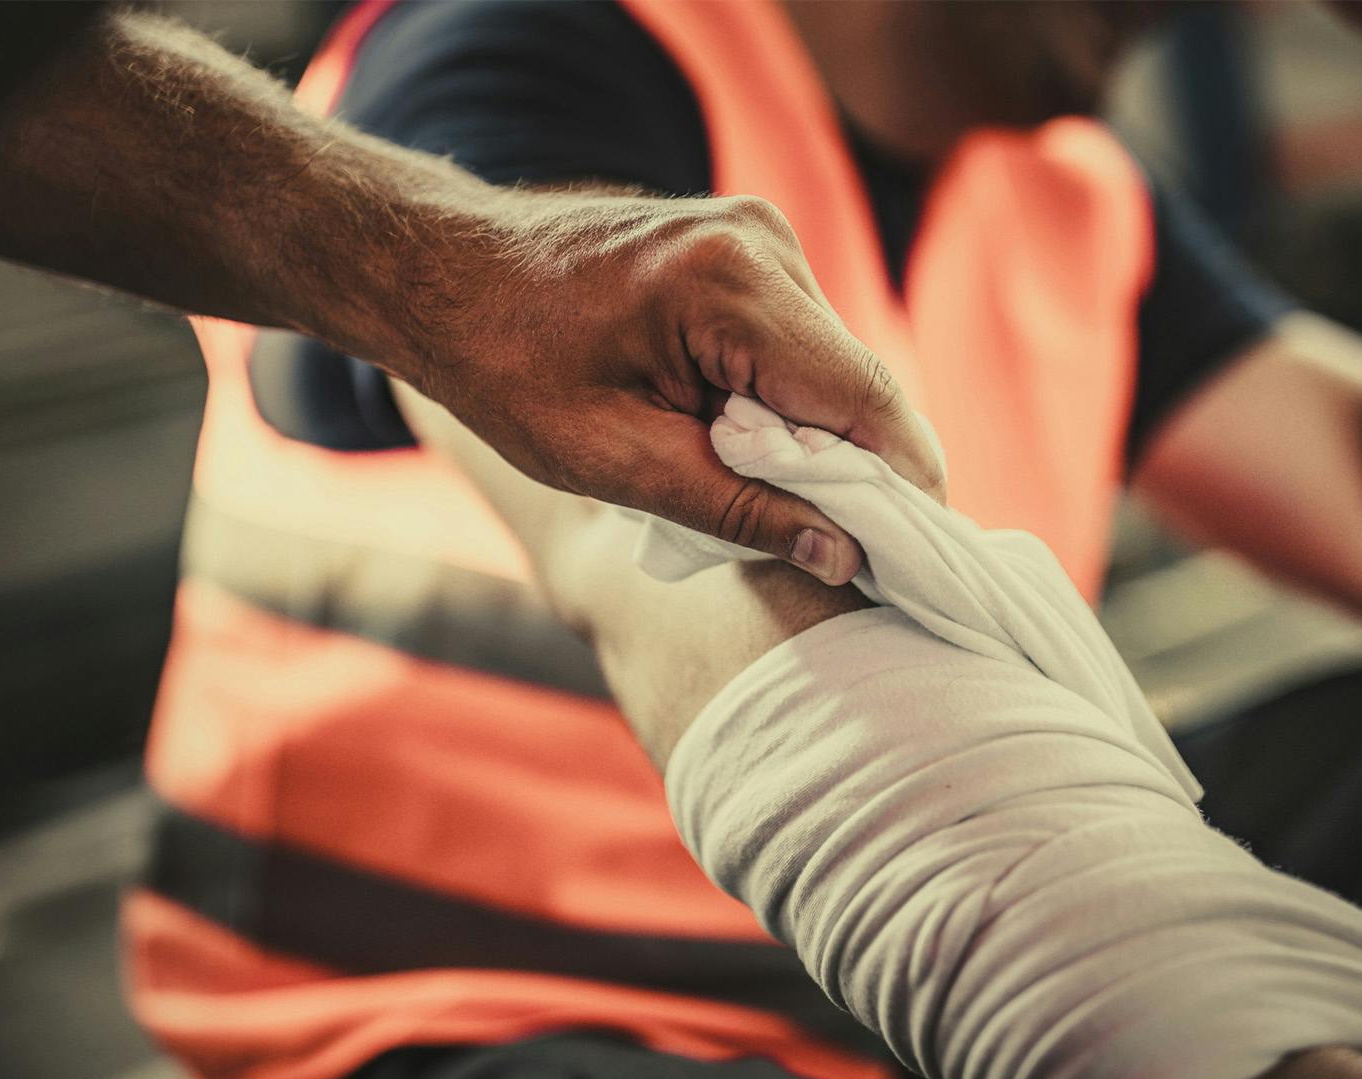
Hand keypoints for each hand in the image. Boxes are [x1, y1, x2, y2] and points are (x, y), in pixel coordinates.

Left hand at [404, 192, 943, 585]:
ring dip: (821, 439)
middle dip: (862, 472)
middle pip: (860, 385)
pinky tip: (744, 444)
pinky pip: (803, 344)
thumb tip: (847, 555)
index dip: (905, 486)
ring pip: (837, 368)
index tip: (918, 558)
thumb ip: (738, 509)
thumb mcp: (614, 461)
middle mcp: (764, 244)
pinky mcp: (750, 247)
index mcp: (730, 288)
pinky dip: (790, 404)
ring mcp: (761, 236)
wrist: (443, 274)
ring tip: (770, 498)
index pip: (864, 399)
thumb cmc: (507, 368)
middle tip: (846, 553)